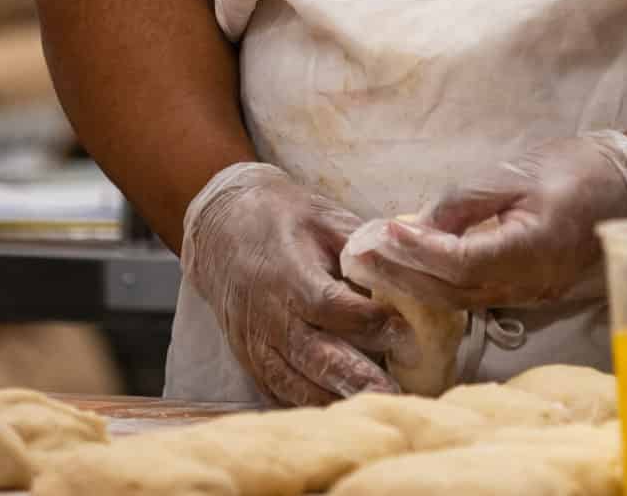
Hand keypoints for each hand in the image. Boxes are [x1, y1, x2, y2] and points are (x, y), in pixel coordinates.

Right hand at [181, 162, 402, 404]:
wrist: (220, 229)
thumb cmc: (282, 218)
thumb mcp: (323, 217)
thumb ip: (360, 247)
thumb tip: (404, 271)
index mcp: (287, 272)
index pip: (328, 304)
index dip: (366, 320)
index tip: (406, 331)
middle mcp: (267, 313)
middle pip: (313, 353)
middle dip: (355, 376)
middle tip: (392, 394)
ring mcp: (254, 342)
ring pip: (293, 381)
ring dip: (333, 399)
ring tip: (372, 408)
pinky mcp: (249, 359)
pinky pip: (276, 390)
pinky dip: (306, 404)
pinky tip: (337, 410)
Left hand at [341, 132, 626, 310]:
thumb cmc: (575, 168)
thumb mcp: (517, 172)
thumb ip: (466, 202)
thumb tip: (417, 225)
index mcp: (533, 248)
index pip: (462, 262)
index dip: (419, 251)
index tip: (384, 231)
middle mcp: (530, 281)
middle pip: (453, 292)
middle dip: (403, 275)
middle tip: (360, 256)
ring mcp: (530, 292)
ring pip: (460, 301)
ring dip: (414, 285)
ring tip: (374, 264)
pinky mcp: (527, 291)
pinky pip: (474, 296)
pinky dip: (438, 286)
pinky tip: (411, 271)